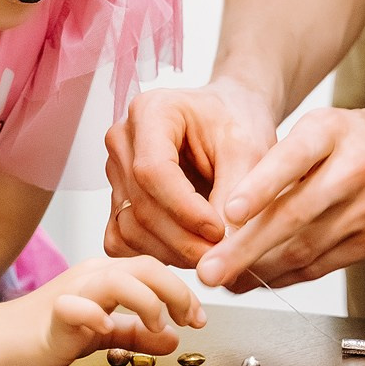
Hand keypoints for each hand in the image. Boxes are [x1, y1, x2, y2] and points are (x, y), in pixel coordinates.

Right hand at [0, 256, 204, 365]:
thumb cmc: (45, 334)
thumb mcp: (100, 332)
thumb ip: (135, 333)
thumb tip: (173, 337)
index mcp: (104, 276)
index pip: (153, 268)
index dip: (182, 290)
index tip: (199, 317)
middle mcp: (91, 276)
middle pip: (143, 266)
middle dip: (176, 290)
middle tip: (193, 318)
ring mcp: (71, 292)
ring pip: (116, 279)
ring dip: (146, 300)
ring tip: (160, 324)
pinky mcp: (52, 316)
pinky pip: (75, 308)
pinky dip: (95, 316)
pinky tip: (106, 329)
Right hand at [104, 78, 277, 269]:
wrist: (232, 116)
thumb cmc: (238, 122)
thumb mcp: (247, 150)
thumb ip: (237, 194)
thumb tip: (224, 247)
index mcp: (151, 111)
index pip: (153, 170)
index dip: (185, 209)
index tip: (218, 231)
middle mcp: (125, 139)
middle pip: (141, 204)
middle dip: (183, 239)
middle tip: (222, 254)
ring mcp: (116, 170)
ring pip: (131, 228)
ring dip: (172, 251)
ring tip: (212, 252)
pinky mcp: (118, 197)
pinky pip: (122, 239)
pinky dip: (154, 252)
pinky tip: (187, 248)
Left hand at [194, 102, 364, 289]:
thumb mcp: (329, 126)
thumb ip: (287, 158)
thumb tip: (231, 205)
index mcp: (335, 129)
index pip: (294, 158)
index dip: (260, 187)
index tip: (228, 211)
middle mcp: (355, 168)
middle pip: (295, 214)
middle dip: (246, 248)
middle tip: (209, 269)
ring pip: (306, 248)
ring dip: (260, 270)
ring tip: (224, 279)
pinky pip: (323, 265)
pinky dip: (287, 275)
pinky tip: (260, 279)